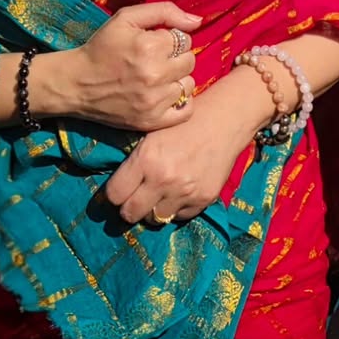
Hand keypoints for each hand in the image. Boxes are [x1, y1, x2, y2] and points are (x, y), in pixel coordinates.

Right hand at [58, 2, 200, 132]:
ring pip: (189, 84)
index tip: (153, 43)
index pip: (184, 39)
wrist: (76, 83)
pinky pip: (186, 111)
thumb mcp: (127, 18)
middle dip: (176, 57)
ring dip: (177, 79)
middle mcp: (155, 75)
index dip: (170, 39)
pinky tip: (166, 94)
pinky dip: (181, 102)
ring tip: (158, 77)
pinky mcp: (152, 121)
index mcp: (150, 46)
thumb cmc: (103, 47)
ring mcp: (154, 101)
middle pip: (189, 60)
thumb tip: (197, 20)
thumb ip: (165, 11)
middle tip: (156, 60)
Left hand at [105, 91, 248, 225]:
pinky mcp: (202, 200)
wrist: (225, 120)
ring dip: (153, 209)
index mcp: (146, 158)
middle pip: (130, 214)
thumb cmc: (185, 122)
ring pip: (154, 219)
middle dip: (129, 208)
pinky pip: (179, 217)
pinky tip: (180, 190)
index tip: (117, 192)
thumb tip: (114, 189)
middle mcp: (163, 179)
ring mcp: (184, 192)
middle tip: (134, 199)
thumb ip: (135, 161)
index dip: (113, 194)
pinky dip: (176, 208)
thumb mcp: (153, 133)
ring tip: (159, 194)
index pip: (114, 195)